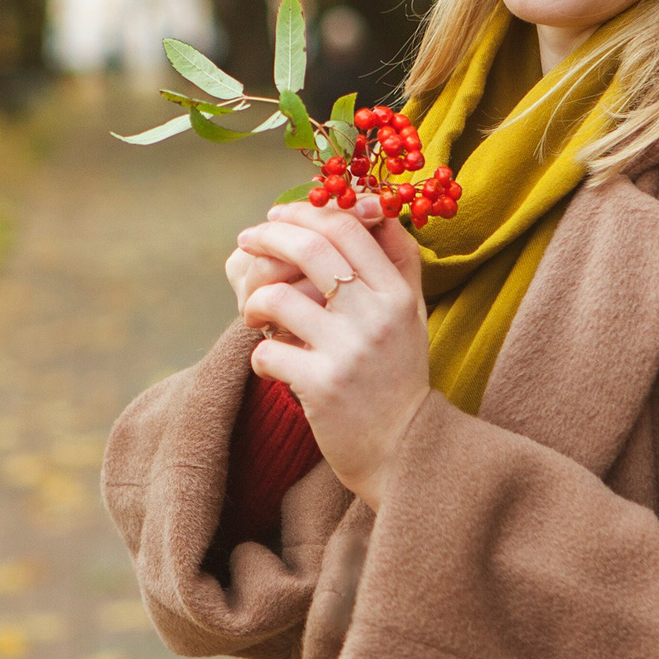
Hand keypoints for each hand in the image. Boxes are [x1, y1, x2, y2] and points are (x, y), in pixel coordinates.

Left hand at [238, 194, 430, 510]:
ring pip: (280, 296)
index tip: (279, 214)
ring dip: (254, 300)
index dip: (306, 212)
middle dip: (270, 236)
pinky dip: (259, 355)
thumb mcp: (411, 316)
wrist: (405, 452)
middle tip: (247, 240)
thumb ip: (397, 263)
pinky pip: (268, 351)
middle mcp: (377, 316)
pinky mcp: (322, 387)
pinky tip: (270, 365)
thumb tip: (373, 206)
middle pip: (312, 249)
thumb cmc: (399, 377)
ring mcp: (349, 351)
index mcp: (397, 294)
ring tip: (253, 314)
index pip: (349, 228)